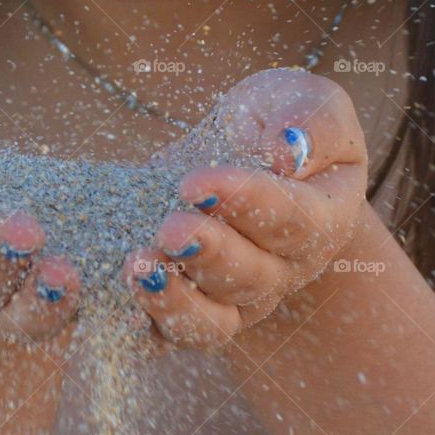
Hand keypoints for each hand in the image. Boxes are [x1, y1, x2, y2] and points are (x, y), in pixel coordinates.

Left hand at [123, 67, 366, 346]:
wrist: (245, 151)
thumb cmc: (277, 121)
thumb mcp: (305, 101)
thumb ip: (313, 121)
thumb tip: (289, 150)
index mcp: (321, 220)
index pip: (292, 221)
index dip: (244, 204)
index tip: (195, 182)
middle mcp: (281, 270)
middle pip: (251, 279)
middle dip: (207, 254)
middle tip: (169, 229)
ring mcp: (234, 298)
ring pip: (211, 322)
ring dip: (173, 299)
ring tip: (138, 267)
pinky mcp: (188, 308)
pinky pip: (167, 333)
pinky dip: (141, 324)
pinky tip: (113, 299)